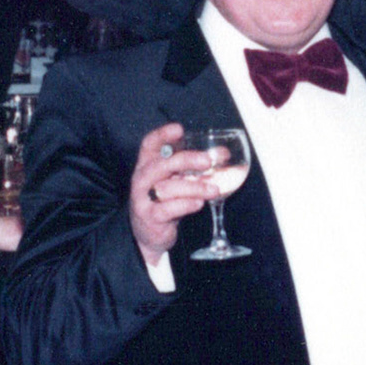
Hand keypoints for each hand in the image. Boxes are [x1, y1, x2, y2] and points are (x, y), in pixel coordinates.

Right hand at [128, 123, 221, 265]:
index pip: (149, 144)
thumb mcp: (177, 181)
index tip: (179, 129)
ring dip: (194, 187)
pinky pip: (168, 209)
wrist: (148, 234)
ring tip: (214, 189)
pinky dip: (185, 205)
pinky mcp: (150, 217)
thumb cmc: (165, 201)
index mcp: (147, 165)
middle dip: (186, 160)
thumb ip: (195, 168)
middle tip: (207, 161)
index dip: (162, 135)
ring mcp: (143, 199)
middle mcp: (142, 179)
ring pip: (168, 188)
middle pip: (162, 164)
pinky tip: (199, 204)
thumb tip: (223, 154)